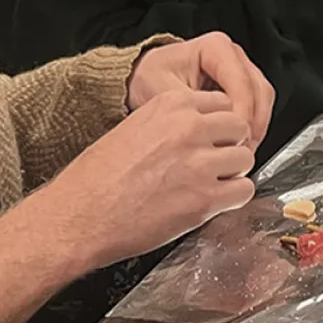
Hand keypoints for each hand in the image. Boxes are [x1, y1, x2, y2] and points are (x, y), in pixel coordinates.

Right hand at [42, 89, 257, 269]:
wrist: (76, 218)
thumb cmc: (94, 180)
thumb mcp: (132, 128)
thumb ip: (171, 123)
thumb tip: (198, 129)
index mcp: (171, 105)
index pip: (222, 103)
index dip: (217, 126)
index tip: (209, 140)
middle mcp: (189, 128)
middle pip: (238, 127)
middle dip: (228, 145)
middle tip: (212, 164)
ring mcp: (199, 163)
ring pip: (245, 158)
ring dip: (232, 172)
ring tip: (209, 185)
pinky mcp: (204, 199)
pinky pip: (243, 190)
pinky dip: (233, 198)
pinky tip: (213, 202)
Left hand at [128, 33, 274, 148]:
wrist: (145, 77)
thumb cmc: (151, 77)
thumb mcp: (162, 91)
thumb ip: (190, 107)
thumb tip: (216, 129)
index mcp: (215, 48)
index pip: (240, 82)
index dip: (242, 113)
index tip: (235, 139)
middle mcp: (232, 56)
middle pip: (259, 89)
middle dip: (253, 122)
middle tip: (242, 149)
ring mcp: (240, 70)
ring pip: (263, 98)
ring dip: (257, 126)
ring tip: (242, 150)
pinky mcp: (241, 86)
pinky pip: (257, 106)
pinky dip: (252, 126)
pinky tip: (239, 143)